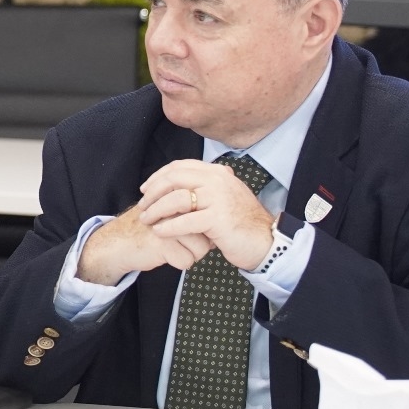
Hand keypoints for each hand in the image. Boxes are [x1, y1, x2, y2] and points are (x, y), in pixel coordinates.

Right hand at [76, 165, 218, 284]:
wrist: (117, 242)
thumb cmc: (146, 229)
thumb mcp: (170, 212)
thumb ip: (190, 207)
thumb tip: (219, 212)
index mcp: (178, 196)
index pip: (208, 216)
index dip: (202, 229)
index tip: (188, 231)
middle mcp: (175, 206)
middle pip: (208, 233)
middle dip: (200, 243)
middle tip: (178, 240)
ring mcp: (170, 222)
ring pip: (202, 248)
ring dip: (190, 254)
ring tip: (171, 247)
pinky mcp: (163, 241)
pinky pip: (187, 260)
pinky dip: (179, 262)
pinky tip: (165, 255)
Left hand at [138, 159, 278, 270]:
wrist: (266, 241)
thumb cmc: (241, 221)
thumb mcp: (224, 195)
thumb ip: (204, 186)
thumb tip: (176, 182)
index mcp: (217, 172)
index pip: (179, 167)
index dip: (158, 177)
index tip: (145, 189)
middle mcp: (217, 180)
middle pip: (173, 179)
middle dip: (152, 193)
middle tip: (142, 206)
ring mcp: (218, 198)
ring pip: (175, 199)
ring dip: (155, 210)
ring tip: (146, 220)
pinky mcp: (217, 218)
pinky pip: (184, 221)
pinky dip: (168, 227)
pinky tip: (159, 232)